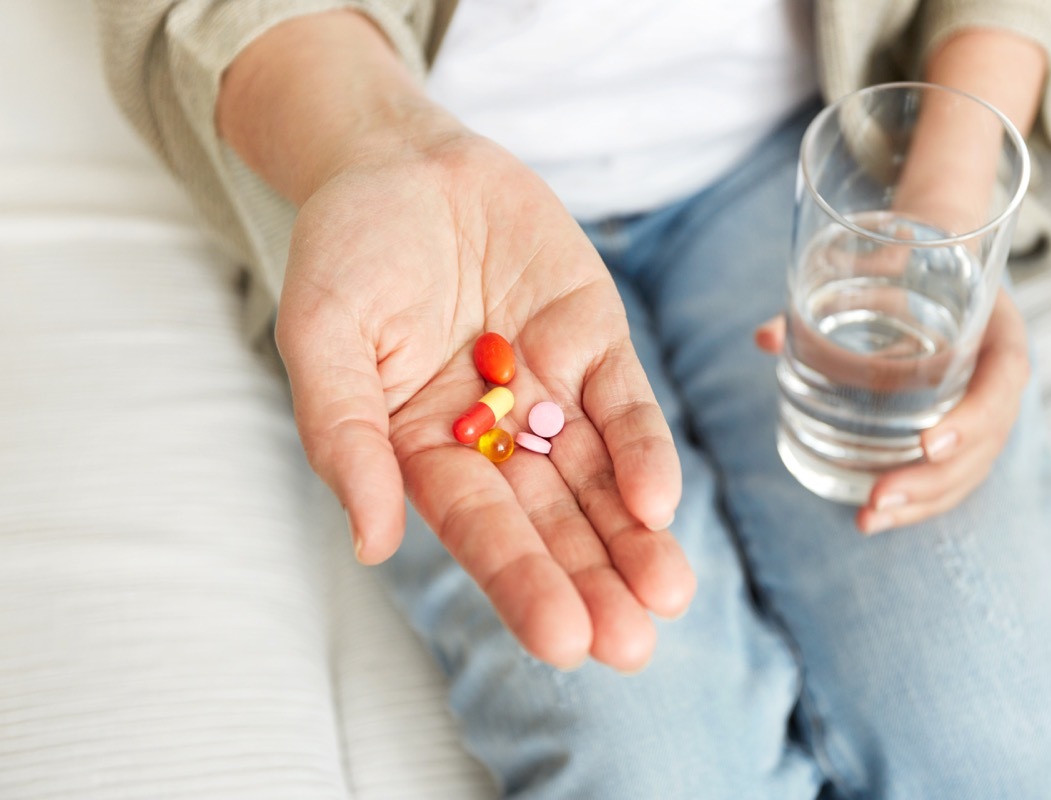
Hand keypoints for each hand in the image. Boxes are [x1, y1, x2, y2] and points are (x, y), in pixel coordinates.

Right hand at [277, 134, 694, 670]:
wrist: (405, 162)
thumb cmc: (347, 251)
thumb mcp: (321, 335)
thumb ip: (343, 435)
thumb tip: (371, 542)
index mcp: (425, 449)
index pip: (479, 529)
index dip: (520, 581)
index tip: (561, 641)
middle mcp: (495, 436)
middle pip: (551, 521)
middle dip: (592, 580)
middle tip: (632, 646)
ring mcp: (551, 392)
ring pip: (600, 478)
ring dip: (634, 538)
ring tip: (668, 596)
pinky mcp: (595, 343)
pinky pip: (626, 405)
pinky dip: (644, 450)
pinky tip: (659, 502)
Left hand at [755, 288, 1029, 532]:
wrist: (938, 265)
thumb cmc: (910, 268)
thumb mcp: (882, 267)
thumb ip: (826, 293)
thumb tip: (764, 337)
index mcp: (998, 333)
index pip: (1002, 383)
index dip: (972, 419)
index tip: (927, 444)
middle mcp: (998, 380)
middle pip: (984, 444)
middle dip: (931, 480)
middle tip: (877, 497)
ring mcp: (984, 412)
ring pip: (967, 472)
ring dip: (920, 503)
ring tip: (867, 519)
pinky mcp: (962, 433)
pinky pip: (949, 477)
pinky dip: (915, 502)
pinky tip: (873, 517)